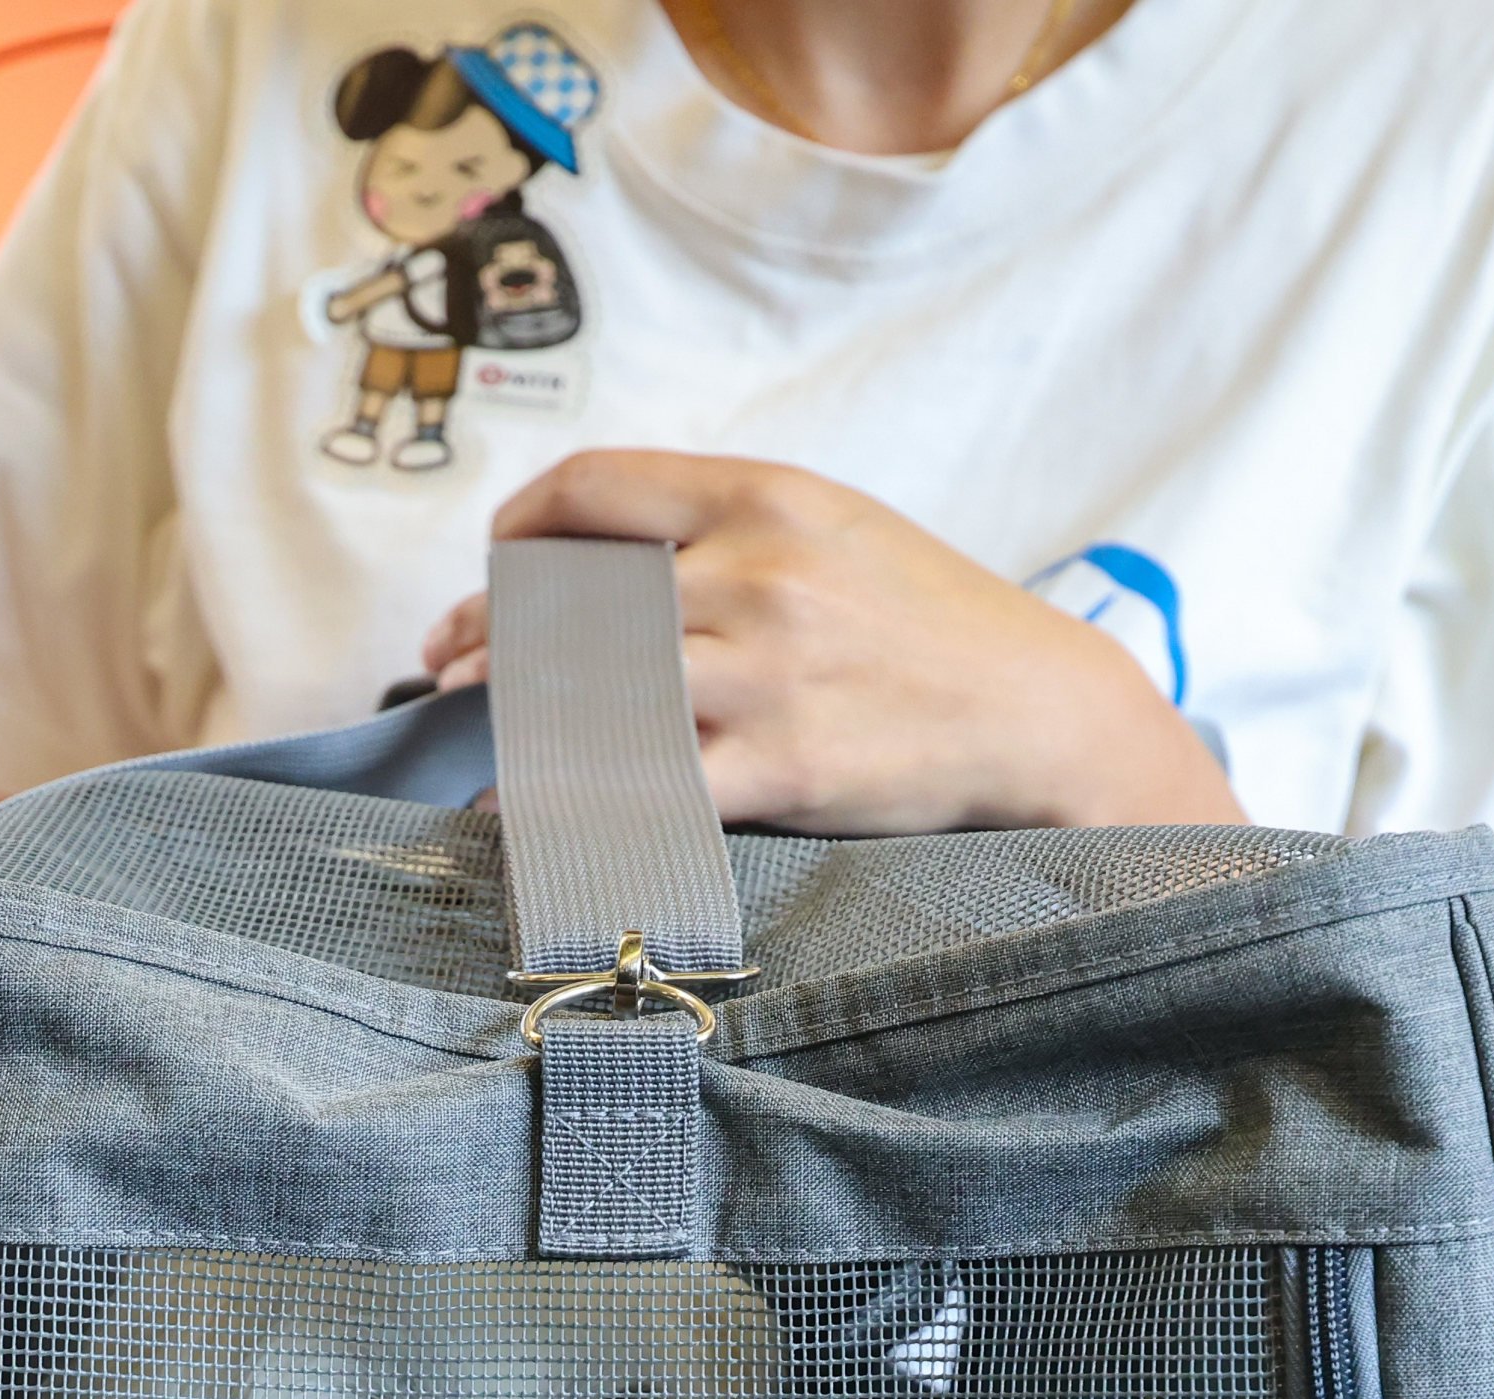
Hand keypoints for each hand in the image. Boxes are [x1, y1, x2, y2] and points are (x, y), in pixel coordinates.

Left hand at [423, 451, 1244, 835]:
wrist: (1044, 714)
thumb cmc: (939, 630)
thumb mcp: (841, 534)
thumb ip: (733, 532)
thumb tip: (611, 561)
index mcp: (768, 497)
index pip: (597, 486)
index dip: (520, 526)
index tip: (495, 565)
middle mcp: (757, 572)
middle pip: (569, 592)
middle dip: (489, 634)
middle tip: (449, 669)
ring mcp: (765, 671)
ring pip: (586, 684)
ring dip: (511, 715)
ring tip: (481, 733)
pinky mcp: (779, 764)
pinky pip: (635, 783)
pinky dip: (560, 801)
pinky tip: (519, 815)